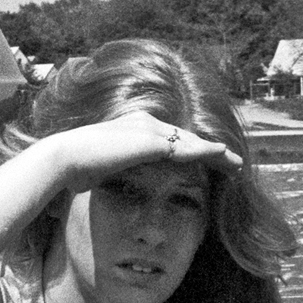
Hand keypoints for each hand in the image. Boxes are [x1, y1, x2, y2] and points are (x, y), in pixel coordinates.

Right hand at [46, 112, 241, 191]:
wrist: (65, 159)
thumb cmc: (76, 168)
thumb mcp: (103, 169)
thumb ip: (118, 170)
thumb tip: (114, 181)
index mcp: (136, 126)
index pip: (172, 139)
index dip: (192, 150)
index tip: (208, 161)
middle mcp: (146, 122)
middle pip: (188, 137)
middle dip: (211, 150)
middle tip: (233, 161)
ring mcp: (150, 129)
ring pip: (193, 142)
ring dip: (218, 154)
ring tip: (237, 165)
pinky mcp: (153, 141)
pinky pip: (188, 148)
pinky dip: (209, 152)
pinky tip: (225, 156)